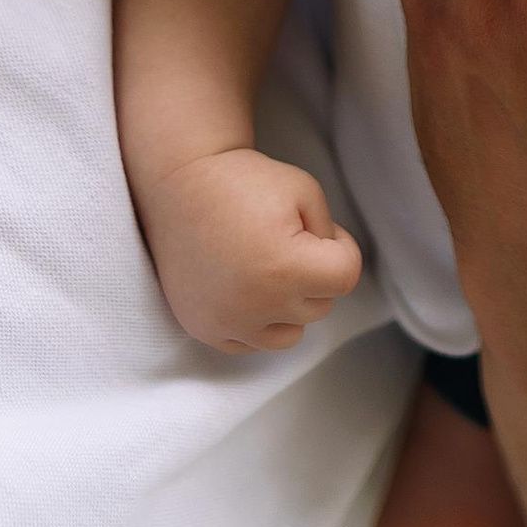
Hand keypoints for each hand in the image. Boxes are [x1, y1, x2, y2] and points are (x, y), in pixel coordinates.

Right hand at [135, 146, 363, 353]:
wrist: (180, 184)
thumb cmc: (244, 181)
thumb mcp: (306, 190)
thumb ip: (331, 236)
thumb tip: (329, 274)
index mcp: (286, 267)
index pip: (346, 277)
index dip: (340, 247)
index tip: (316, 229)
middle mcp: (257, 304)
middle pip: (320, 306)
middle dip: (313, 274)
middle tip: (285, 241)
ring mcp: (228, 322)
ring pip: (291, 334)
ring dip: (289, 306)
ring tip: (268, 269)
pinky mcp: (205, 329)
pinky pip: (251, 344)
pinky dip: (256, 321)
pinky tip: (244, 287)